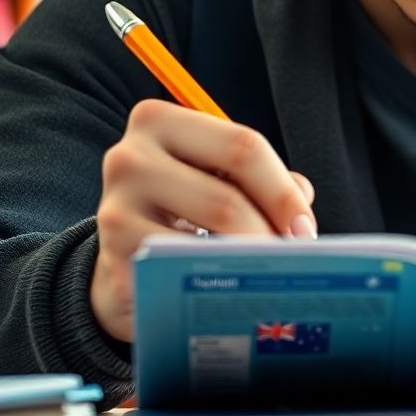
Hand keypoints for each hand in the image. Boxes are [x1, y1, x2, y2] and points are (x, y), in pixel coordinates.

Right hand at [91, 99, 316, 341]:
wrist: (123, 250)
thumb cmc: (184, 202)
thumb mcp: (217, 173)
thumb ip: (261, 179)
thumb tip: (301, 213)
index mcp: (158, 119)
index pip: (242, 146)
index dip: (282, 190)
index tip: (304, 226)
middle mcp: (128, 158)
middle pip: (226, 198)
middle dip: (270, 234)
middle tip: (295, 259)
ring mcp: (113, 212)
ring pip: (203, 242)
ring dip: (246, 265)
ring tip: (272, 276)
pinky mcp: (112, 264)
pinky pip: (178, 279)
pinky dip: (212, 289)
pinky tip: (233, 295)